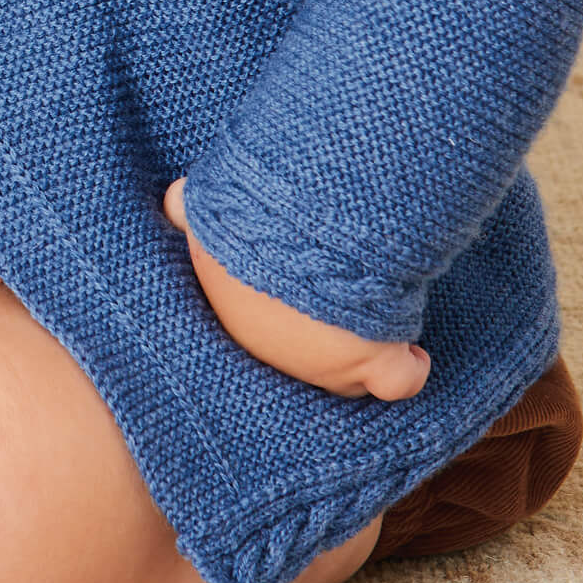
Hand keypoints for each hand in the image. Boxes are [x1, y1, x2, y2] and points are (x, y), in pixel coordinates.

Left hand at [162, 178, 430, 400]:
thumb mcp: (208, 205)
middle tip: (331, 306)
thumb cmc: (252, 208)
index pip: (249, 330)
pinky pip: (398, 380)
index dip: (271, 310)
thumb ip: (188, 209)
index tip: (288, 293)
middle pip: (297, 360)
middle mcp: (273, 352)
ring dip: (360, 348)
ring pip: (345, 378)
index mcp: (233, 316)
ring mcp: (323, 365)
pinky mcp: (373, 362)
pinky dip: (407, 367)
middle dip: (314, 336)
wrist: (301, 223)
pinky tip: (410, 352)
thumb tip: (172, 202)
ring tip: (372, 321)